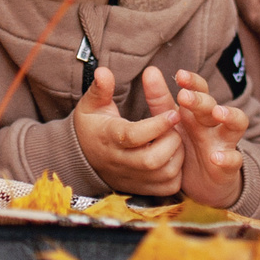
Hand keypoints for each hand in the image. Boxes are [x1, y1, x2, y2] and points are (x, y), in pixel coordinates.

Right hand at [71, 67, 181, 195]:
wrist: (82, 159)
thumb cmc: (92, 126)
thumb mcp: (91, 105)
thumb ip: (100, 89)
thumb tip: (103, 71)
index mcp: (109, 138)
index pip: (134, 135)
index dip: (157, 125)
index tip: (173, 112)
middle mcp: (121, 161)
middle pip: (152, 160)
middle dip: (171, 141)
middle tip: (176, 127)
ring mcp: (132, 178)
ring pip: (164, 174)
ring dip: (177, 155)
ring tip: (175, 139)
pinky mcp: (141, 188)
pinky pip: (168, 186)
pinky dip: (177, 172)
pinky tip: (172, 156)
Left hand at [168, 67, 248, 208]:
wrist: (204, 183)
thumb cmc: (187, 146)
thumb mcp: (172, 124)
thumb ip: (160, 100)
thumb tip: (150, 70)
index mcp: (198, 112)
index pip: (200, 90)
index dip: (193, 82)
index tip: (179, 75)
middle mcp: (214, 124)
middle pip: (212, 105)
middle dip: (200, 99)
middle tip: (184, 96)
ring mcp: (224, 143)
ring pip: (236, 124)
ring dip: (229, 116)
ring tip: (218, 113)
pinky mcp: (228, 166)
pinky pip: (234, 160)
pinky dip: (227, 158)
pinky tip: (215, 157)